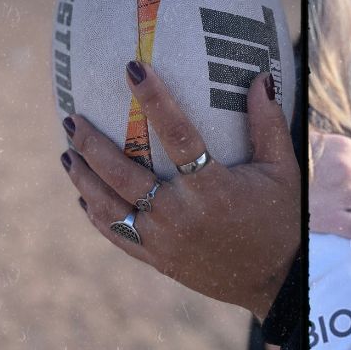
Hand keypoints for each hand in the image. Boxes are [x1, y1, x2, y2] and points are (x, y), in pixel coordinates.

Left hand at [62, 63, 298, 319]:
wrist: (276, 281)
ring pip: (109, 207)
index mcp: (213, 189)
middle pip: (123, 175)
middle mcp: (180, 215)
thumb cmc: (280, 219)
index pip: (178, 135)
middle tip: (72, 118)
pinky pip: (117, 235)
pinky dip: (96, 214)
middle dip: (92, 144)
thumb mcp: (283, 170)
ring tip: (68, 152)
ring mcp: (163, 241)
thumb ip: (268, 124)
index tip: (132, 68)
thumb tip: (261, 76)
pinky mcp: (157, 259)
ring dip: (84, 178)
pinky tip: (82, 194)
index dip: (155, 100)